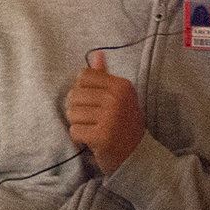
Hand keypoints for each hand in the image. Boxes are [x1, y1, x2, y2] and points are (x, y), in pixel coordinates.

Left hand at [64, 50, 145, 172]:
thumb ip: (105, 76)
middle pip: (74, 94)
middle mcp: (117, 99)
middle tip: (91, 120)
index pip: (83, 76)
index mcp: (121, 86)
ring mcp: (110, 118)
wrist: (137, 155)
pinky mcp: (102, 136)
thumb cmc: (124, 124)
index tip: (92, 103)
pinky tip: (91, 140)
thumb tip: (96, 54)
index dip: (82, 90)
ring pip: (72, 113)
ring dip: (78, 124)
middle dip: (78, 109)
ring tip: (92, 129)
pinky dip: (79, 138)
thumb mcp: (120, 97)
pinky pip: (74, 131)